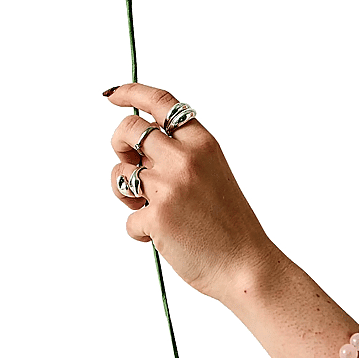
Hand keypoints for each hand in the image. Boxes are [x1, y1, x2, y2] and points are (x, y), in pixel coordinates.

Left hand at [103, 82, 273, 302]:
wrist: (245, 265)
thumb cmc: (227, 223)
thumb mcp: (211, 172)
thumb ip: (178, 154)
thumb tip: (135, 147)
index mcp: (201, 142)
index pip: (160, 101)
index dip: (131, 92)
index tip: (113, 95)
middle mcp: (183, 158)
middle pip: (127, 129)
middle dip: (118, 143)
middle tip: (128, 161)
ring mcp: (168, 186)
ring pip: (119, 174)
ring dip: (125, 192)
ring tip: (148, 207)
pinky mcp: (156, 216)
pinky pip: (128, 218)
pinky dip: (140, 230)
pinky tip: (163, 236)